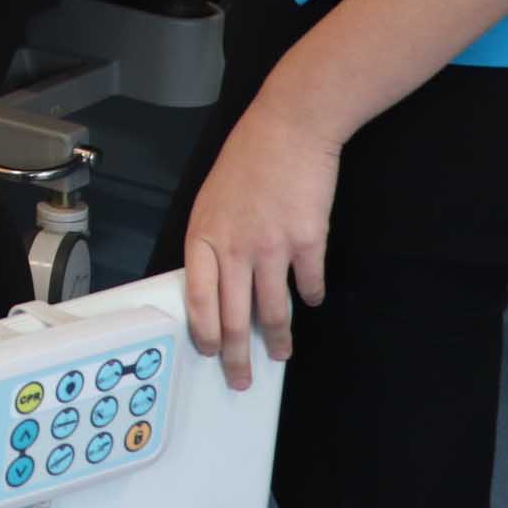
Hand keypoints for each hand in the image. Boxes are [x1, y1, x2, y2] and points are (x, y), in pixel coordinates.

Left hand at [183, 93, 342, 390]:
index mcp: (204, 233)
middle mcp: (235, 246)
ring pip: (274, 312)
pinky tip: (309, 301)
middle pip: (234, 317)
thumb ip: (212, 239)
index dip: (203, 333)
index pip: (197, 297)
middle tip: (241, 380)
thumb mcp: (213, 197)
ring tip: (281, 353)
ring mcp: (272, 246)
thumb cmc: (248, 158)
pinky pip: (309, 286)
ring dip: (278, 339)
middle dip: (238, 357)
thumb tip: (216, 280)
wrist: (289, 128)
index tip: (208, 353)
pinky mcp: (308, 243)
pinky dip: (310, 297)